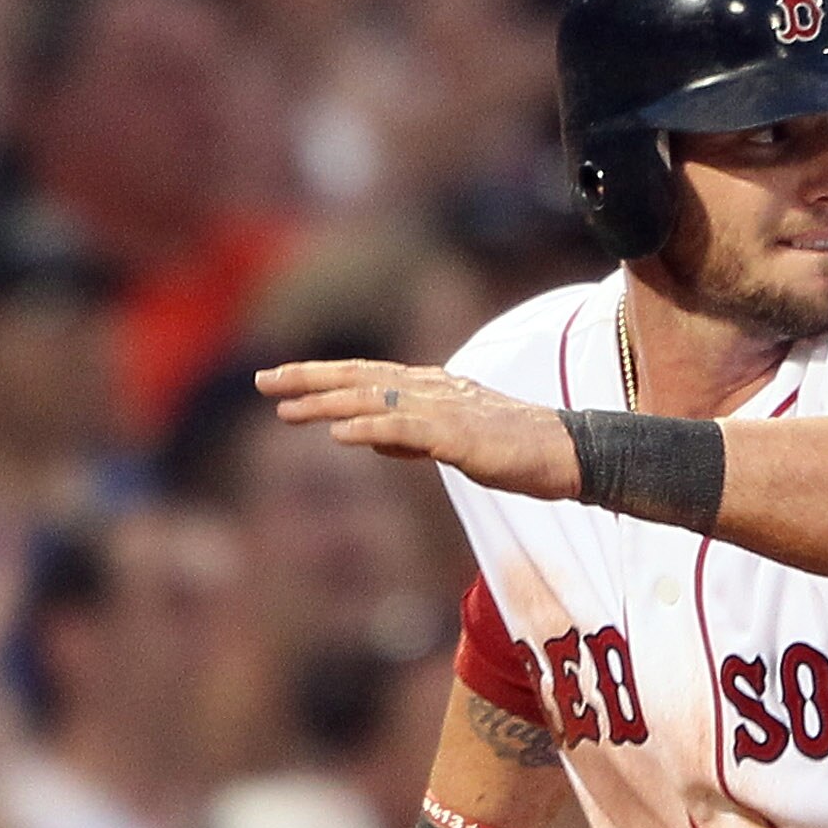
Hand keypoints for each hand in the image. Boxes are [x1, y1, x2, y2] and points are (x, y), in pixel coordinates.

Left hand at [255, 359, 582, 498]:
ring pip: (374, 399)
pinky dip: (370, 428)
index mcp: (427, 388)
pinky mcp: (457, 435)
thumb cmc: (514, 450)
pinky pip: (405, 429)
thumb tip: (368, 438)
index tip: (278, 379)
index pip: (363, 376)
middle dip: (307, 379)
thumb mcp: (452, 442)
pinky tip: (339, 434)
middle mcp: (429, 389)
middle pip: (358, 378)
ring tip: (288, 409)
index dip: (318, 375)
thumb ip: (408, 437)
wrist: (565, 452)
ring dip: (327, 402)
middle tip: (262, 381)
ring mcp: (442, 409)